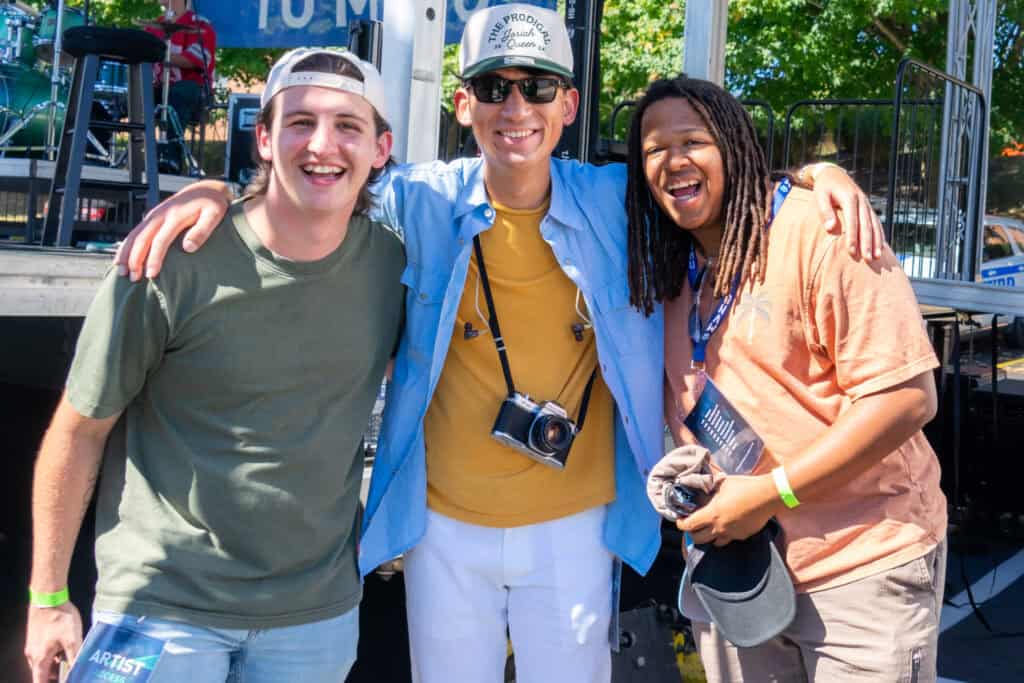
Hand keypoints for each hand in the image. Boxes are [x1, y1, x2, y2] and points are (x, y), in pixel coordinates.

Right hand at [24, 603, 82, 682]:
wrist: (48, 597)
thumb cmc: (60, 618)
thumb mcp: (72, 640)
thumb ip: (75, 657)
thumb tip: (77, 671)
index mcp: (39, 659)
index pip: (40, 682)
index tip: (62, 682)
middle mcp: (32, 655)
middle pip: (42, 673)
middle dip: (54, 676)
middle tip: (68, 673)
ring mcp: (33, 645)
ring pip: (43, 662)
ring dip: (54, 665)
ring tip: (69, 662)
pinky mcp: (36, 637)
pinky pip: (43, 652)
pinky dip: (52, 655)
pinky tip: (64, 649)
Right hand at [114, 180, 231, 280]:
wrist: (205, 189)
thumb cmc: (212, 204)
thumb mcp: (214, 215)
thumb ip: (202, 231)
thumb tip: (188, 248)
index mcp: (175, 216)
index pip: (160, 241)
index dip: (154, 258)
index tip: (151, 275)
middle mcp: (160, 215)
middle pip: (142, 239)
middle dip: (134, 259)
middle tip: (131, 278)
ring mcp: (154, 215)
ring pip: (134, 235)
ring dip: (125, 253)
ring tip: (121, 272)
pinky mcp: (152, 217)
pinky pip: (135, 232)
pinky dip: (126, 245)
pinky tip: (122, 258)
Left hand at [676, 474, 779, 546]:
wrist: (767, 496)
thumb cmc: (744, 487)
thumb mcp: (721, 484)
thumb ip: (707, 490)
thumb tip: (698, 491)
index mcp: (712, 514)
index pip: (689, 525)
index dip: (681, 524)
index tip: (680, 520)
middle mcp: (720, 528)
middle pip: (698, 539)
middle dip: (693, 533)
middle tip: (693, 525)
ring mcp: (732, 534)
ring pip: (714, 543)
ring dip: (709, 537)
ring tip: (710, 527)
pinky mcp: (743, 536)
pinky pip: (729, 539)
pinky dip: (725, 535)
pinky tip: (727, 525)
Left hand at [810, 165, 884, 260]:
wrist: (833, 174)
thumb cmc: (824, 188)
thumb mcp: (820, 196)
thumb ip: (825, 212)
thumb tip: (831, 229)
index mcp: (850, 198)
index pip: (852, 221)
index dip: (852, 237)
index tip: (851, 252)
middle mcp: (862, 201)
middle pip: (866, 225)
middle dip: (867, 243)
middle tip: (867, 259)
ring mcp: (867, 204)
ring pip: (874, 225)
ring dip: (876, 242)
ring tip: (876, 257)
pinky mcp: (868, 207)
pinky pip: (876, 223)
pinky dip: (879, 235)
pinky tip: (880, 248)